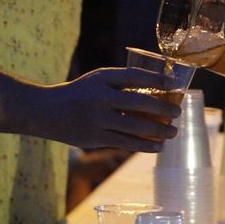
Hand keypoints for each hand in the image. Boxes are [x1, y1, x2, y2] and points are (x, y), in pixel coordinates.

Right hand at [33, 67, 183, 150]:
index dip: (157, 80)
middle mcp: (101, 98)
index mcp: (102, 79)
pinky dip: (144, 145)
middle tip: (178, 113)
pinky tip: (158, 147)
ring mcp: (98, 119)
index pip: (135, 77)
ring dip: (158, 131)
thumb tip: (158, 89)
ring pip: (135, 126)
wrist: (46, 111)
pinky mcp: (95, 138)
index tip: (174, 84)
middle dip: (163, 109)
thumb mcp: (97, 80)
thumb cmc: (79, 93)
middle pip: (139, 103)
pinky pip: (125, 142)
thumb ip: (122, 82)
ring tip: (173, 132)